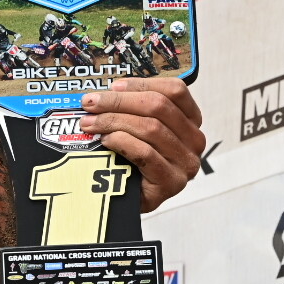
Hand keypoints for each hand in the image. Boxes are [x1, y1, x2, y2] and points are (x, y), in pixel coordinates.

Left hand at [77, 77, 204, 211]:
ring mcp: (185, 163)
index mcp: (190, 120)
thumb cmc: (133, 162)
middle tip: (90, 103)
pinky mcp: (171, 182)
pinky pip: (145, 153)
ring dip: (114, 121)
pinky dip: (122, 142)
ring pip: (150, 128)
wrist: (128, 199)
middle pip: (158, 107)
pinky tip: (105, 140)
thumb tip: (106, 91)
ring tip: (90, 123)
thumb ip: (133, 109)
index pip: (174, 91)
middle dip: (119, 101)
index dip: (142, 84)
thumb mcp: (138, 130)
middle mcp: (194, 140)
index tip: (113, 86)